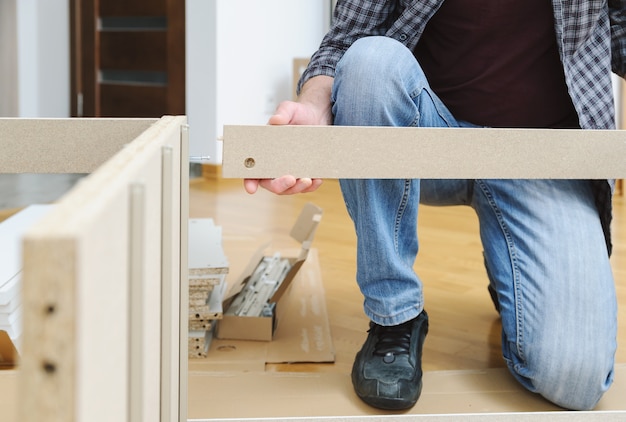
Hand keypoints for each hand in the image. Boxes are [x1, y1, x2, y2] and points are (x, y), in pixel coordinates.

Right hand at [243, 76, 331, 194]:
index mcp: (264, 152)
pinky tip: (317, 179)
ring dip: (297, 188)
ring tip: (307, 180)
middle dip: (279, 185)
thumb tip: (276, 120)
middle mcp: (275, 165)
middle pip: (271, 184)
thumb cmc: (298, 114)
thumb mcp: (289, 109)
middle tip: (290, 179)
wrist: (317, 117)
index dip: (249, 181)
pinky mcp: (305, 173)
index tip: (251, 188)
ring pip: (289, 189)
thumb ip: (282, 113)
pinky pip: (306, 186)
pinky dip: (311, 186)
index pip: (252, 171)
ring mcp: (290, 171)